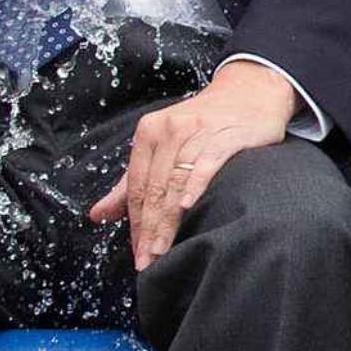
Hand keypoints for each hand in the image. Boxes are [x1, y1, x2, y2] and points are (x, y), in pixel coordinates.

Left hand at [88, 58, 297, 269]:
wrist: (251, 91)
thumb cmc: (205, 124)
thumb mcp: (163, 146)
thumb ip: (131, 183)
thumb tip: (98, 215)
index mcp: (149, 132)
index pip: (136, 186)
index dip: (134, 222)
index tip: (137, 251)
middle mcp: (170, 130)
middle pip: (153, 188)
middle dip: (148, 228)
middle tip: (146, 259)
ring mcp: (198, 131)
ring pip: (175, 182)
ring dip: (167, 219)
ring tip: (162, 249)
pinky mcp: (227, 135)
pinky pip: (207, 164)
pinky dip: (195, 186)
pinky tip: (187, 207)